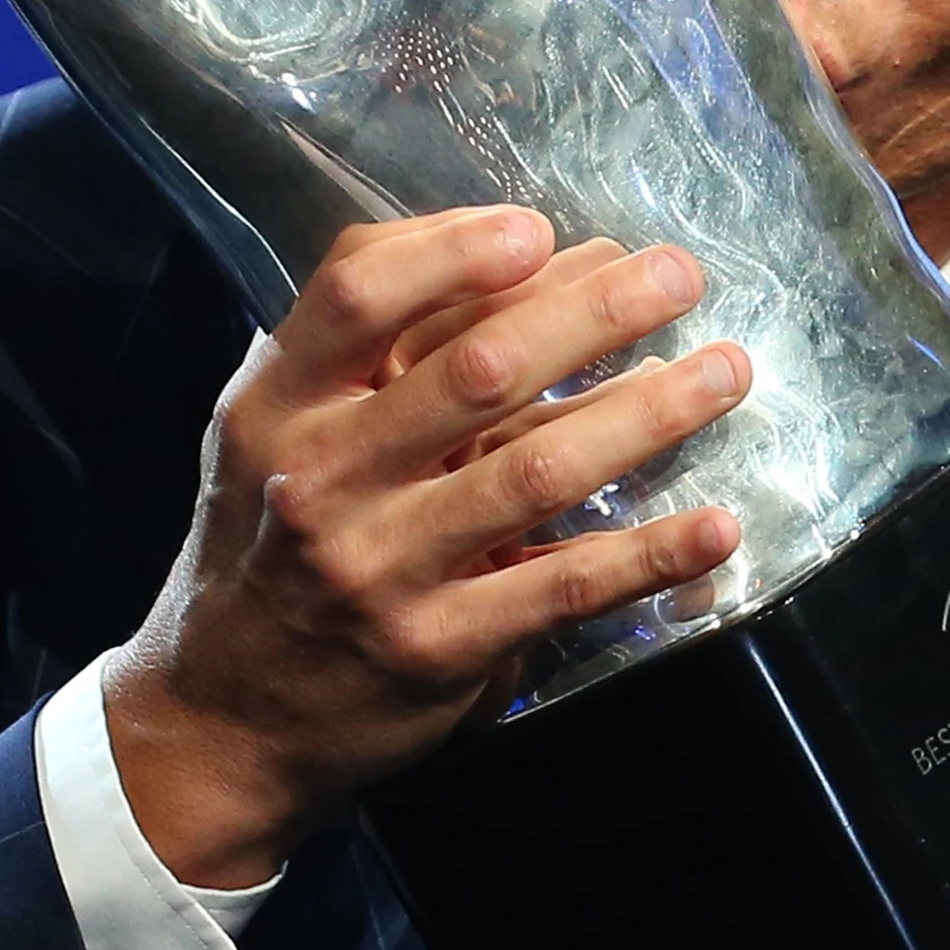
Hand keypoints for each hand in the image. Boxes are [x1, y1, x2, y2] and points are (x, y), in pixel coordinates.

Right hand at [102, 205, 749, 886]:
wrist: (224, 719)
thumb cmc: (271, 547)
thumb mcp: (279, 431)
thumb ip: (371, 348)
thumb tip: (534, 256)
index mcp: (279, 404)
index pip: (360, 293)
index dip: (459, 250)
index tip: (544, 230)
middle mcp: (321, 478)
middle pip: (476, 369)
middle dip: (595, 312)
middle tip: (679, 276)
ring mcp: (380, 567)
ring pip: (536, 470)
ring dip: (647, 413)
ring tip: (725, 372)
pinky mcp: (438, 647)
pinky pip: (563, 584)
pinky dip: (650, 553)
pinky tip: (717, 525)